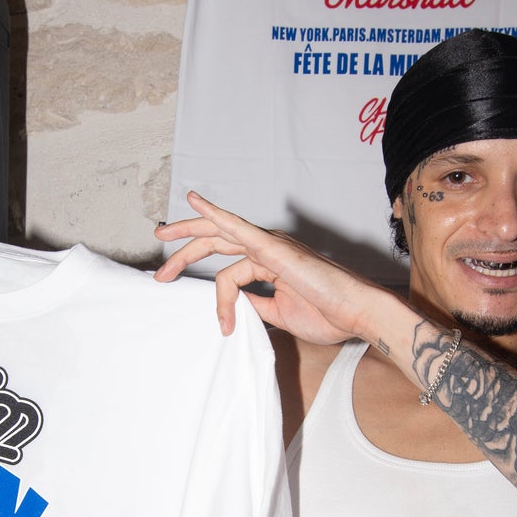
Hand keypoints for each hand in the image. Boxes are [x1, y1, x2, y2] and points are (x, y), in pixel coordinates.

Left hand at [154, 191, 390, 344]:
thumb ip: (255, 305)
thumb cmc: (328, 315)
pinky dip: (216, 213)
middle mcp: (267, 247)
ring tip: (162, 244)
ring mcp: (270, 245)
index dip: (203, 276)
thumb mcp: (278, 314)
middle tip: (159, 264)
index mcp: (268, 262)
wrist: (356, 315)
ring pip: (219, 234)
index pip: (225, 261)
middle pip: (216, 240)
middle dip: (183, 247)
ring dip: (187, 239)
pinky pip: (239, 228)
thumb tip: (235, 305)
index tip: (198, 306)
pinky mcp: (274, 249)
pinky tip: (195, 202)